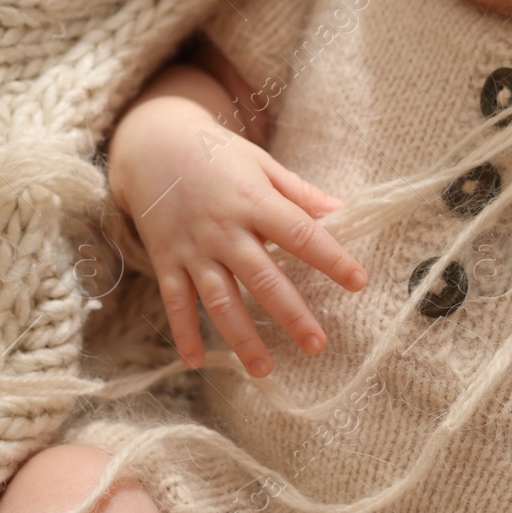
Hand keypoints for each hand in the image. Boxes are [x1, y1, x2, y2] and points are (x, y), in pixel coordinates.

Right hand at [112, 103, 367, 377]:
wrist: (152, 143)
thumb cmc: (216, 153)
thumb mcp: (261, 164)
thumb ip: (300, 193)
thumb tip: (342, 213)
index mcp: (253, 201)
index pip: (299, 234)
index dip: (331, 258)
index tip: (358, 281)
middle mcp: (224, 229)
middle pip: (262, 279)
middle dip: (291, 314)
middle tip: (317, 345)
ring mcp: (193, 248)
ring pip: (219, 301)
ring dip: (241, 337)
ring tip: (265, 369)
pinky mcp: (167, 260)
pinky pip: (175, 302)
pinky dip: (184, 333)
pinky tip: (197, 362)